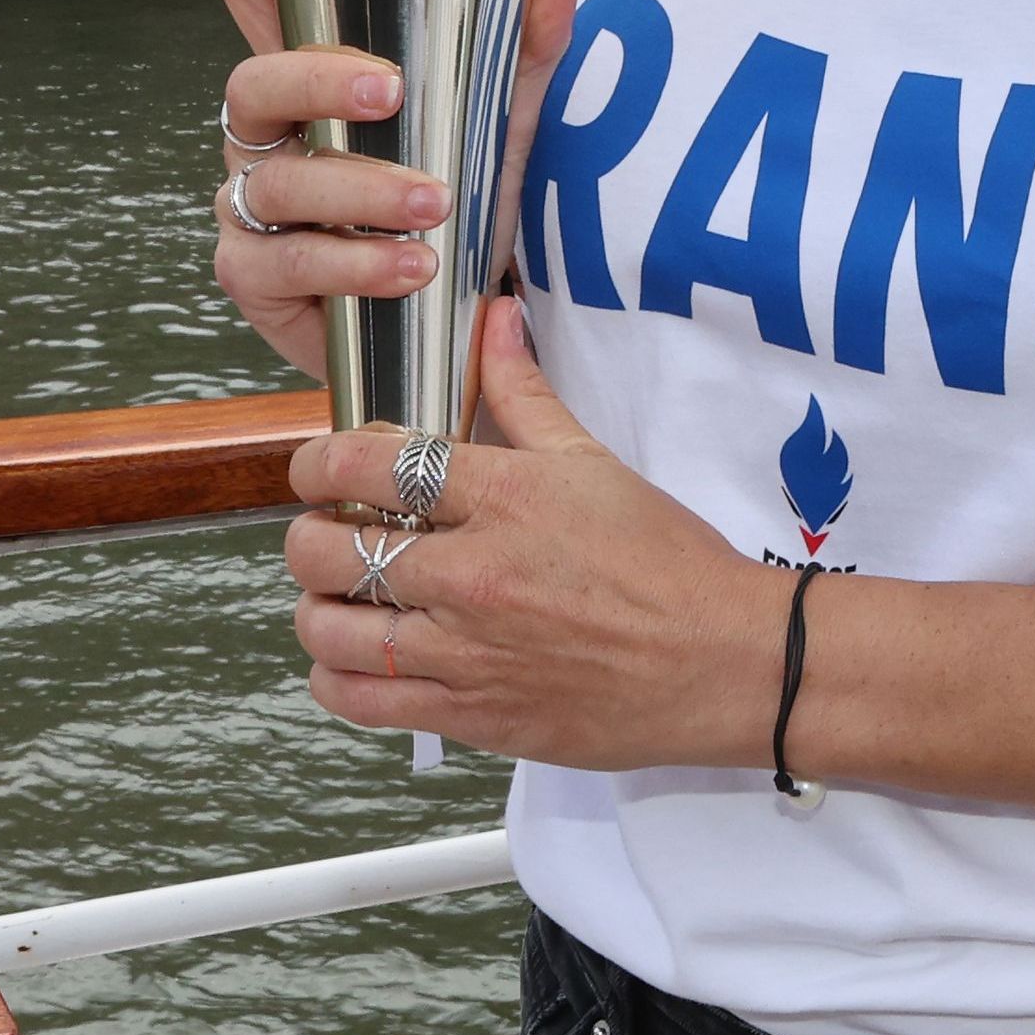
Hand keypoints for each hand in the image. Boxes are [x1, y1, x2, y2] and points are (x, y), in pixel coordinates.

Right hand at [203, 0, 580, 379]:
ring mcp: (250, 206)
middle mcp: (269, 136)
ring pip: (280, 181)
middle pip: (254, 82)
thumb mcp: (504, 121)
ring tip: (433, 204)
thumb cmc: (457, 203)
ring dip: (360, 191)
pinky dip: (353, 264)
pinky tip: (408, 269)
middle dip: (318, 80)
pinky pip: (286, 262)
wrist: (453, 324)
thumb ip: (527, 46)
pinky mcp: (252, 278)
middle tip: (391, 92)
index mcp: (316, 81)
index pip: (265, 0)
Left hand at [280, 301, 789, 770]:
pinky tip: (358, 659)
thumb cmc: (669, 564)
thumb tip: (495, 318)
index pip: (362, 464)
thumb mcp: (593, 461)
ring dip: (318, 609)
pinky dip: (337, 678)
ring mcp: (467, 652)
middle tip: (331, 535)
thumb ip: (524, 391)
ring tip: (342, 598)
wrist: (723, 663)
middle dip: (310, 536)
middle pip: (326, 550)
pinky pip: (360, 702)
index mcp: (503, 497)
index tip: (318, 470)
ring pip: (329, 629)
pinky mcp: (473, 716)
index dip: (316, 463)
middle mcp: (472, 574)